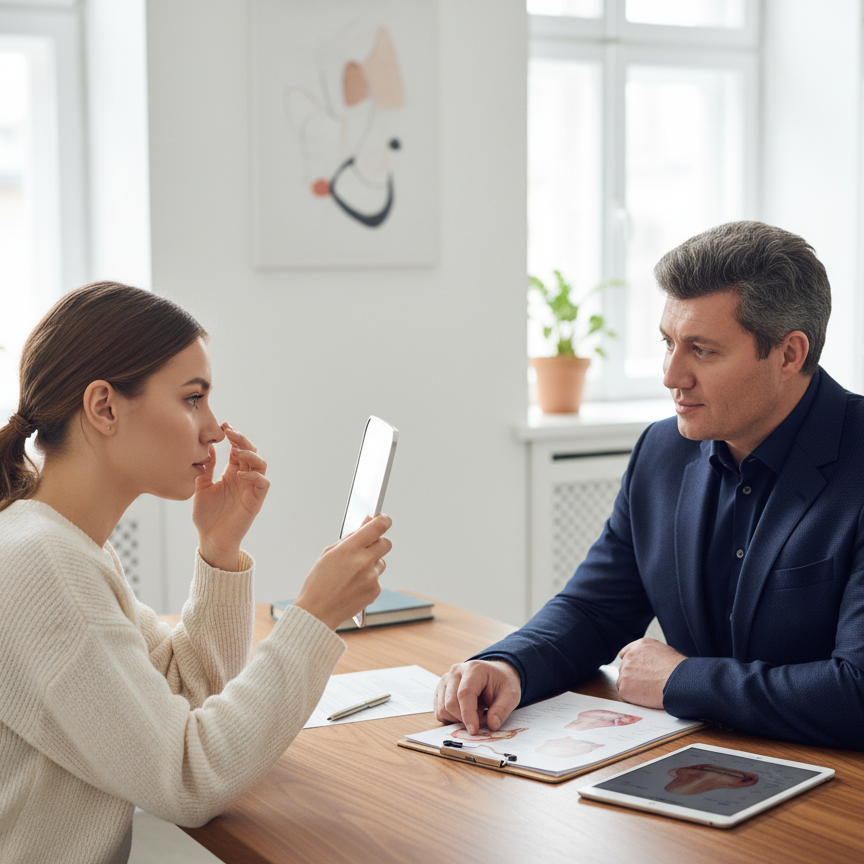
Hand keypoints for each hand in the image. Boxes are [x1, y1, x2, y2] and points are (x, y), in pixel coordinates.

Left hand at [192, 423, 269, 569]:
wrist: (211, 539)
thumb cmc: (206, 516)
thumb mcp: (201, 487)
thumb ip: (207, 469)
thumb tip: (208, 448)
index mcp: (232, 473)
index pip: (238, 450)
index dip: (234, 437)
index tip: (224, 426)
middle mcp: (244, 478)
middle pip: (251, 452)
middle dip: (242, 440)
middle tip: (229, 432)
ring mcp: (251, 489)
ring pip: (260, 464)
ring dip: (250, 455)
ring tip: (236, 452)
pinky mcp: (256, 501)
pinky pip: (263, 483)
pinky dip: (254, 476)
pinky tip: (239, 474)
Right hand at [293, 514, 391, 630]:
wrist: (317, 612)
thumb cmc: (319, 581)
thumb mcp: (329, 553)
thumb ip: (351, 536)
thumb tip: (367, 521)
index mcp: (349, 548)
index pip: (377, 527)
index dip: (384, 520)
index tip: (384, 519)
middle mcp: (363, 561)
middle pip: (386, 543)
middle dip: (378, 543)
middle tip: (367, 549)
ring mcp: (371, 577)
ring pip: (381, 562)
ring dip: (372, 564)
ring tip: (352, 574)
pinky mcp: (375, 590)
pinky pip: (378, 579)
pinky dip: (369, 580)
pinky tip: (354, 586)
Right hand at [433, 660, 520, 734]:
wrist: (493, 675)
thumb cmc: (501, 683)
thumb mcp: (511, 695)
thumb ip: (502, 710)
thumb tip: (492, 725)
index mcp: (473, 669)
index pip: (464, 694)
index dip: (468, 714)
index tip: (474, 730)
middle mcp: (455, 672)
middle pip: (450, 703)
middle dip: (465, 719)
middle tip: (482, 718)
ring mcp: (445, 680)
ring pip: (442, 709)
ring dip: (458, 719)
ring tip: (475, 712)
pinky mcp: (440, 690)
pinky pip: (439, 711)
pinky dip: (451, 718)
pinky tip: (464, 712)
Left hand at [617, 638, 685, 708]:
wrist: (679, 682)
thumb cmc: (677, 670)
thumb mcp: (663, 651)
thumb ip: (649, 654)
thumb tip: (647, 662)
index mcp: (639, 646)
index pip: (625, 654)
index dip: (631, 664)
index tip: (635, 672)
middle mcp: (629, 657)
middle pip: (624, 669)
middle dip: (632, 677)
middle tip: (645, 685)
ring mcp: (625, 672)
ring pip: (623, 682)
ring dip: (632, 687)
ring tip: (648, 691)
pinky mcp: (624, 688)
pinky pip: (625, 694)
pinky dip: (632, 698)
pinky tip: (645, 697)